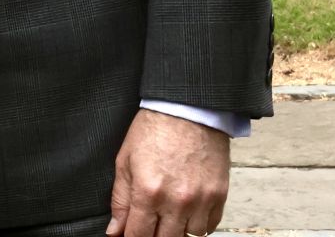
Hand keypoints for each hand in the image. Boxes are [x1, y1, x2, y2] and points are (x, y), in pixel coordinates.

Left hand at [107, 109, 229, 236]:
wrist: (187, 110)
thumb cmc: (152, 131)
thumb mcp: (124, 162)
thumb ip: (120, 200)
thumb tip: (115, 231)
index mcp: (148, 192)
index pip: (139, 236)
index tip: (128, 236)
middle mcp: (177, 201)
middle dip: (153, 236)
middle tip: (149, 224)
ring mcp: (201, 200)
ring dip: (176, 231)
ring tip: (167, 216)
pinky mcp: (219, 196)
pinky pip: (210, 226)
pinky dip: (197, 225)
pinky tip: (187, 213)